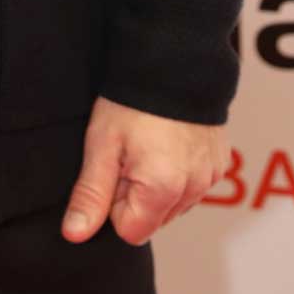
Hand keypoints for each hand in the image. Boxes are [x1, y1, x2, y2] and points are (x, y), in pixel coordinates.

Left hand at [60, 96, 225, 245]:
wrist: (173, 58)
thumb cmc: (133, 100)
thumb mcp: (102, 144)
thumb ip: (90, 194)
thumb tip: (74, 235)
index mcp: (163, 189)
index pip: (130, 231)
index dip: (115, 202)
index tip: (115, 167)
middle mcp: (193, 189)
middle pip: (153, 219)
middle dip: (137, 194)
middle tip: (131, 152)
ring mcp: (210, 176)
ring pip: (173, 205)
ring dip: (158, 185)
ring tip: (150, 143)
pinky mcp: (219, 163)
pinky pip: (192, 186)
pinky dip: (178, 172)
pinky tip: (169, 141)